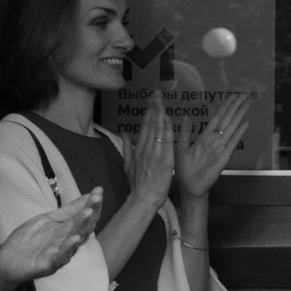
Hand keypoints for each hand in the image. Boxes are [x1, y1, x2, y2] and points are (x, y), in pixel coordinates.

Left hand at [0, 189, 105, 288]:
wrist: (7, 261)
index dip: (92, 204)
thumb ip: (67, 211)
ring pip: (75, 240)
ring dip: (83, 226)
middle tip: (97, 198)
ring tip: (89, 212)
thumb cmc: (29, 241)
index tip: (98, 191)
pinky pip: (61, 257)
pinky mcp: (48, 265)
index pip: (83, 216)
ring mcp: (58, 254)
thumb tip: (87, 195)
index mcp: (67, 231)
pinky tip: (74, 239)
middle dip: (91, 212)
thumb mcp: (48, 220)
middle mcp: (66, 242)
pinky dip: (68, 248)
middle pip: (83, 227)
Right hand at [126, 89, 178, 224]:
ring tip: (161, 99)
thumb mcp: (129, 164)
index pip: (145, 126)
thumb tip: (123, 133)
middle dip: (153, 107)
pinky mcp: (164, 159)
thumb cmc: (138, 184)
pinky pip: (166, 142)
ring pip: (157, 129)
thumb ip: (127, 147)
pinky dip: (166, 129)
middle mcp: (146, 147)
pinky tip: (167, 119)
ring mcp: (155, 153)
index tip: (151, 100)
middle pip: (150, 124)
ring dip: (159, 113)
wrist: (143, 198)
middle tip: (156, 92)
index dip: (148, 112)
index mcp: (139, 148)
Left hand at [174, 88, 251, 203]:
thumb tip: (186, 116)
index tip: (232, 96)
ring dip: (239, 115)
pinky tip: (246, 123)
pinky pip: (232, 142)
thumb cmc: (185, 170)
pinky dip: (239, 133)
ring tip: (248, 104)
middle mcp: (215, 140)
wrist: (189, 187)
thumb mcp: (181, 147)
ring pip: (231, 127)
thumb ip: (185, 132)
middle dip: (236, 107)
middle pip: (228, 120)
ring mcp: (220, 148)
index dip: (225, 106)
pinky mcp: (223, 157)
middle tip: (245, 95)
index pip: (218, 118)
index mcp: (205, 137)